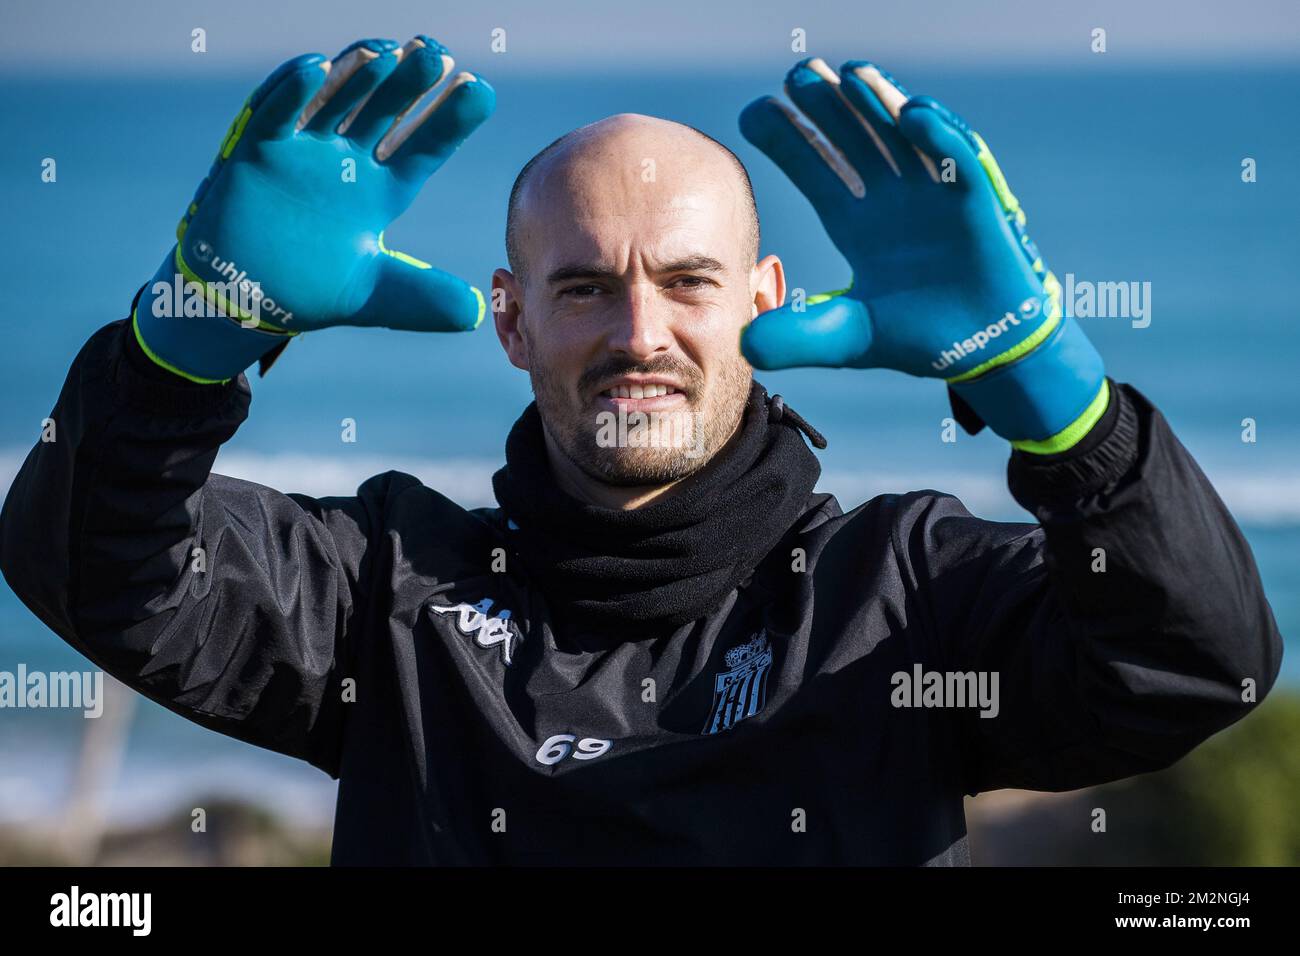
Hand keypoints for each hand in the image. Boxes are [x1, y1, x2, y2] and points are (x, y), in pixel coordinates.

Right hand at [136, 36, 494, 382]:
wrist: (245, 301)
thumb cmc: (311, 290)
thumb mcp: (377, 295)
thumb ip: (425, 298)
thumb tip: (476, 312)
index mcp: (382, 191)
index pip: (423, 147)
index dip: (450, 120)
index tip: (482, 91)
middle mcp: (347, 162)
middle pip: (385, 111)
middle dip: (410, 84)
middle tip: (438, 55)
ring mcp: (303, 152)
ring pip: (335, 100)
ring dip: (358, 74)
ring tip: (389, 52)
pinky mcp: (257, 153)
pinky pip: (275, 115)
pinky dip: (291, 92)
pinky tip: (314, 65)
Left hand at [738, 58, 1105, 450]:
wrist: (983, 352)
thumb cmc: (916, 336)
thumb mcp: (845, 337)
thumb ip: (798, 337)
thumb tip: (744, 342)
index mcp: (857, 223)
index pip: (816, 169)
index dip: (788, 139)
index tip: (754, 112)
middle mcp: (892, 199)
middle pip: (854, 139)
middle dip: (828, 107)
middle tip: (797, 73)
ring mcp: (933, 196)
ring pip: (901, 137)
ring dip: (879, 105)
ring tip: (849, 75)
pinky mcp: (976, 203)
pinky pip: (957, 159)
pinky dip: (938, 136)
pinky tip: (910, 114)